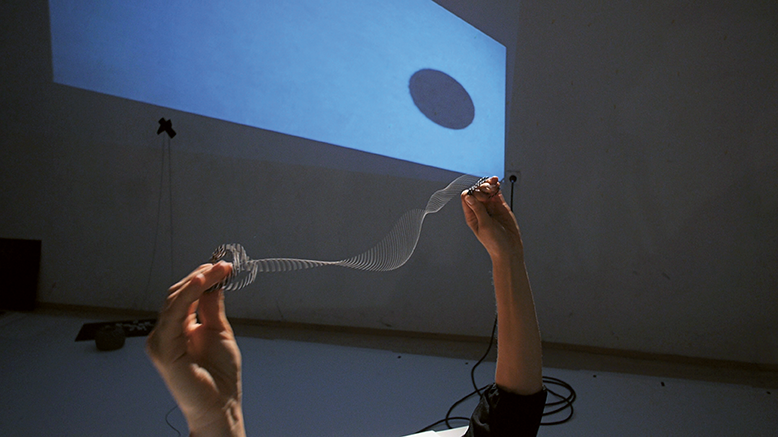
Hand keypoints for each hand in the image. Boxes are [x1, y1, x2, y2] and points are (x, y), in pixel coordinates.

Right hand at [146, 262, 245, 436]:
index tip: (221, 266)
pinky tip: (201, 283)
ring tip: (216, 270)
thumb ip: (212, 306)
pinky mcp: (163, 349)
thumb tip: (214, 281)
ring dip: (196, 282)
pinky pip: (173, 315)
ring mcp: (161, 341)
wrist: (220, 403)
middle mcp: (166, 333)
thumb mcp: (219, 330)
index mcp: (178, 329)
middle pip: (177, 295)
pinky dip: (187, 296)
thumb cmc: (220, 375)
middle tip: (222, 265)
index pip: (184, 296)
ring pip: (174, 301)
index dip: (201, 278)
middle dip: (200, 276)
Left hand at [461, 176, 522, 260]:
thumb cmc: (494, 242)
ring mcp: (490, 207)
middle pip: (476, 192)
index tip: (478, 194)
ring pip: (486, 190)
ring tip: (493, 183)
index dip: (471, 192)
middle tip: (487, 191)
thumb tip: (468, 196)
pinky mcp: (500, 205)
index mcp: (471, 215)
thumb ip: (477, 210)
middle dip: (481, 187)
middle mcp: (479, 210)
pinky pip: (496, 193)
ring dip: (488, 185)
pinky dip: (496, 187)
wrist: (509, 249)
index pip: (466, 198)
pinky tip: (497, 183)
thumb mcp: (484, 225)